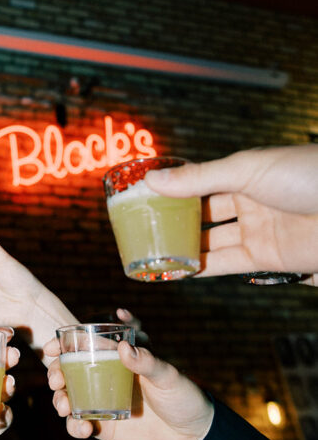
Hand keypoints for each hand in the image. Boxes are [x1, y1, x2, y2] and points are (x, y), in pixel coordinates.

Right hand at [45, 339, 213, 439]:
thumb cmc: (185, 399)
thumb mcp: (169, 376)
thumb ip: (148, 361)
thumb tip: (124, 348)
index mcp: (121, 359)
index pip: (87, 344)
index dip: (65, 344)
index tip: (51, 348)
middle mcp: (108, 378)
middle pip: (70, 370)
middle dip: (55, 373)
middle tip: (55, 380)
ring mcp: (104, 402)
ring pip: (69, 396)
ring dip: (59, 399)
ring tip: (64, 406)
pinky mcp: (104, 427)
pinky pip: (79, 425)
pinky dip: (74, 427)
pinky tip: (84, 429)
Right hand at [145, 145, 317, 281]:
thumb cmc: (309, 176)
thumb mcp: (247, 169)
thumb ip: (199, 178)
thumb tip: (154, 179)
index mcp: (247, 174)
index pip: (202, 183)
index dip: (174, 190)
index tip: (142, 197)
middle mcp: (252, 203)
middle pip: (204, 215)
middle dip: (174, 222)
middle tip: (139, 229)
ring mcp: (260, 232)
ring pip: (211, 242)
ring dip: (182, 248)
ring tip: (148, 252)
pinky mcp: (269, 260)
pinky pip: (227, 265)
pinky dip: (200, 268)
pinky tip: (175, 270)